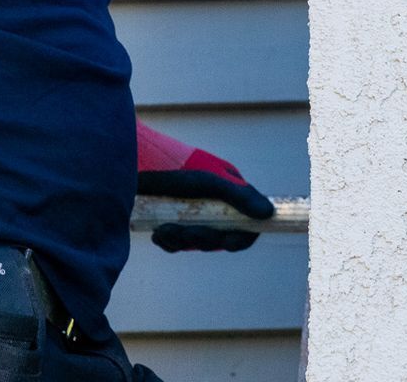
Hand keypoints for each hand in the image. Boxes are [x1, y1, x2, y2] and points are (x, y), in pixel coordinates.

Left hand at [135, 120, 274, 253]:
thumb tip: (269, 214)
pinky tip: (158, 233)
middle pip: (220, 238)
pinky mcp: (172, 222)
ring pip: (196, 243)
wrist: (137, 162)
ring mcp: (192, 216)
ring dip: (182, 240)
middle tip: (187, 232)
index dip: (242, 236)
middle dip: (204, 238)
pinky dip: (168, 242)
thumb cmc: (177, 166)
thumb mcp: (210, 180)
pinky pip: (177, 244)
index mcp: (229, 194)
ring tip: (164, 230)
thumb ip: (239, 197)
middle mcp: (213, 207)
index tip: (229, 242)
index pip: (246, 224)